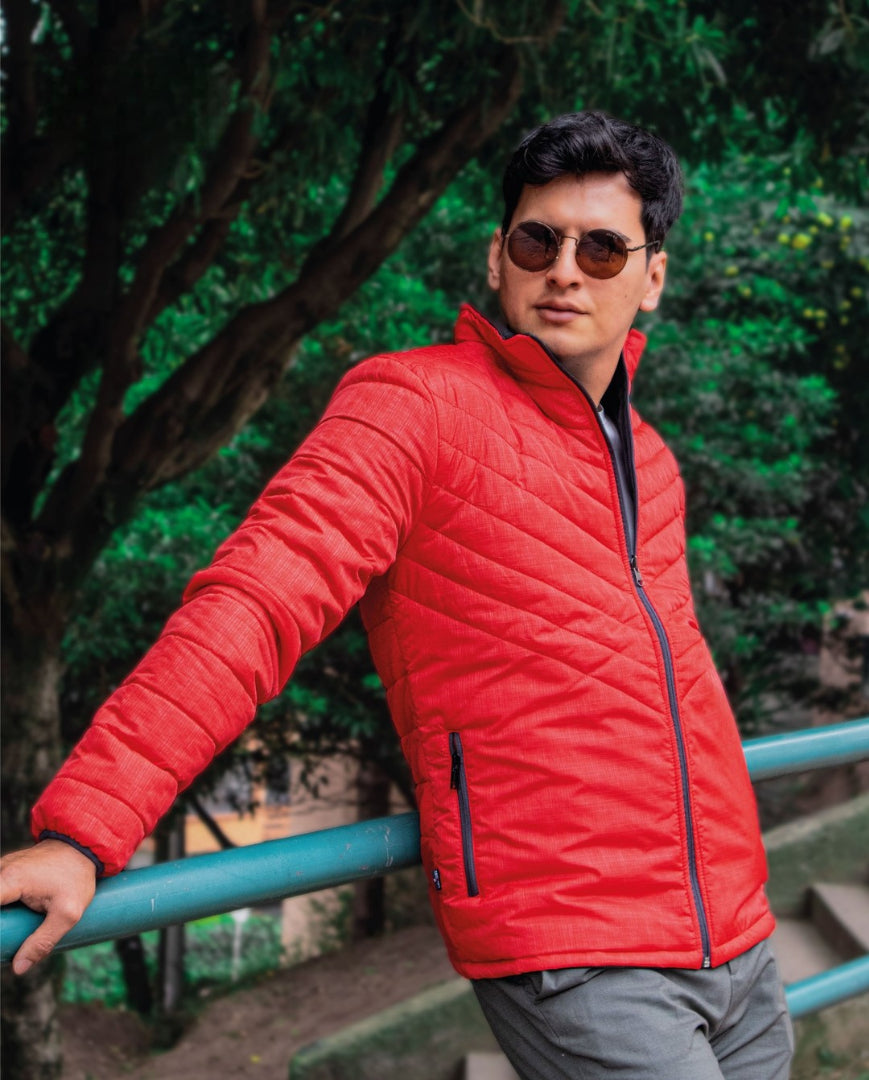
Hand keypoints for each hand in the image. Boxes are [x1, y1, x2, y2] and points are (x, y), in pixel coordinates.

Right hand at [0, 840, 96, 973]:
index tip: (5, 935)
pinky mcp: (6, 871)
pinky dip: (4, 907)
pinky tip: (13, 920)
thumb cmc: (77, 876)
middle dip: (3, 923)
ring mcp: (2, 868)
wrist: (86, 846)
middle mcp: (0, 870)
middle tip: (11, 939)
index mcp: (9, 880)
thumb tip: (18, 968)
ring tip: (12, 932)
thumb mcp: (67, 913)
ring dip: (4, 917)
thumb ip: (43, 942)